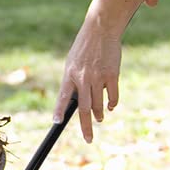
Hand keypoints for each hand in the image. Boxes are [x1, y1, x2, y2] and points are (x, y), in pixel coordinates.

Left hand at [55, 12, 123, 143]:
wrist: (101, 29)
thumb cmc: (85, 47)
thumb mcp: (73, 62)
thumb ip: (74, 81)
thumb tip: (75, 101)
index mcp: (70, 74)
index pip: (62, 97)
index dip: (59, 111)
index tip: (56, 122)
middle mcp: (83, 77)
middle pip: (84, 109)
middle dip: (86, 127)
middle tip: (88, 139)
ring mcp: (98, 77)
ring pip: (99, 105)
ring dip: (100, 114)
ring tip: (100, 118)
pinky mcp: (112, 75)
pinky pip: (113, 96)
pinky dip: (112, 104)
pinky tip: (111, 106)